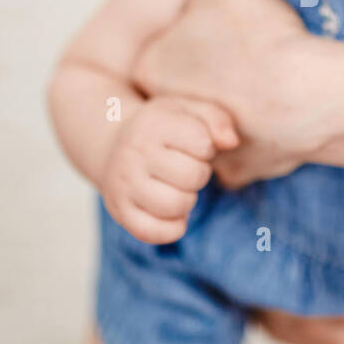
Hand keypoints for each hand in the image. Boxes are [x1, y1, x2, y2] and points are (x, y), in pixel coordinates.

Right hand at [100, 96, 237, 244]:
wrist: (112, 146)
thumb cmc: (161, 129)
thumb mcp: (188, 110)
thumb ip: (217, 118)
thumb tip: (231, 142)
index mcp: (153, 125)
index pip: (202, 143)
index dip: (207, 147)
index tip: (193, 144)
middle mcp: (133, 155)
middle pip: (193, 177)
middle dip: (200, 174)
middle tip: (186, 167)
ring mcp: (122, 185)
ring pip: (176, 206)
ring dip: (187, 200)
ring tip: (178, 187)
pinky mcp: (119, 212)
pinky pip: (154, 232)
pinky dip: (173, 227)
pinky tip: (172, 211)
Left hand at [131, 0, 322, 182]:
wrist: (309, 99)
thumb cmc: (258, 37)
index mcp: (154, 69)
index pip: (166, 48)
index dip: (200, 33)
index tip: (229, 30)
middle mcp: (169, 116)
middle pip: (188, 86)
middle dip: (214, 73)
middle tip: (250, 54)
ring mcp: (203, 150)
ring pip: (214, 120)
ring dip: (233, 108)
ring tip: (267, 84)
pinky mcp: (239, 172)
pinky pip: (245, 153)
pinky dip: (262, 139)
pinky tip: (281, 118)